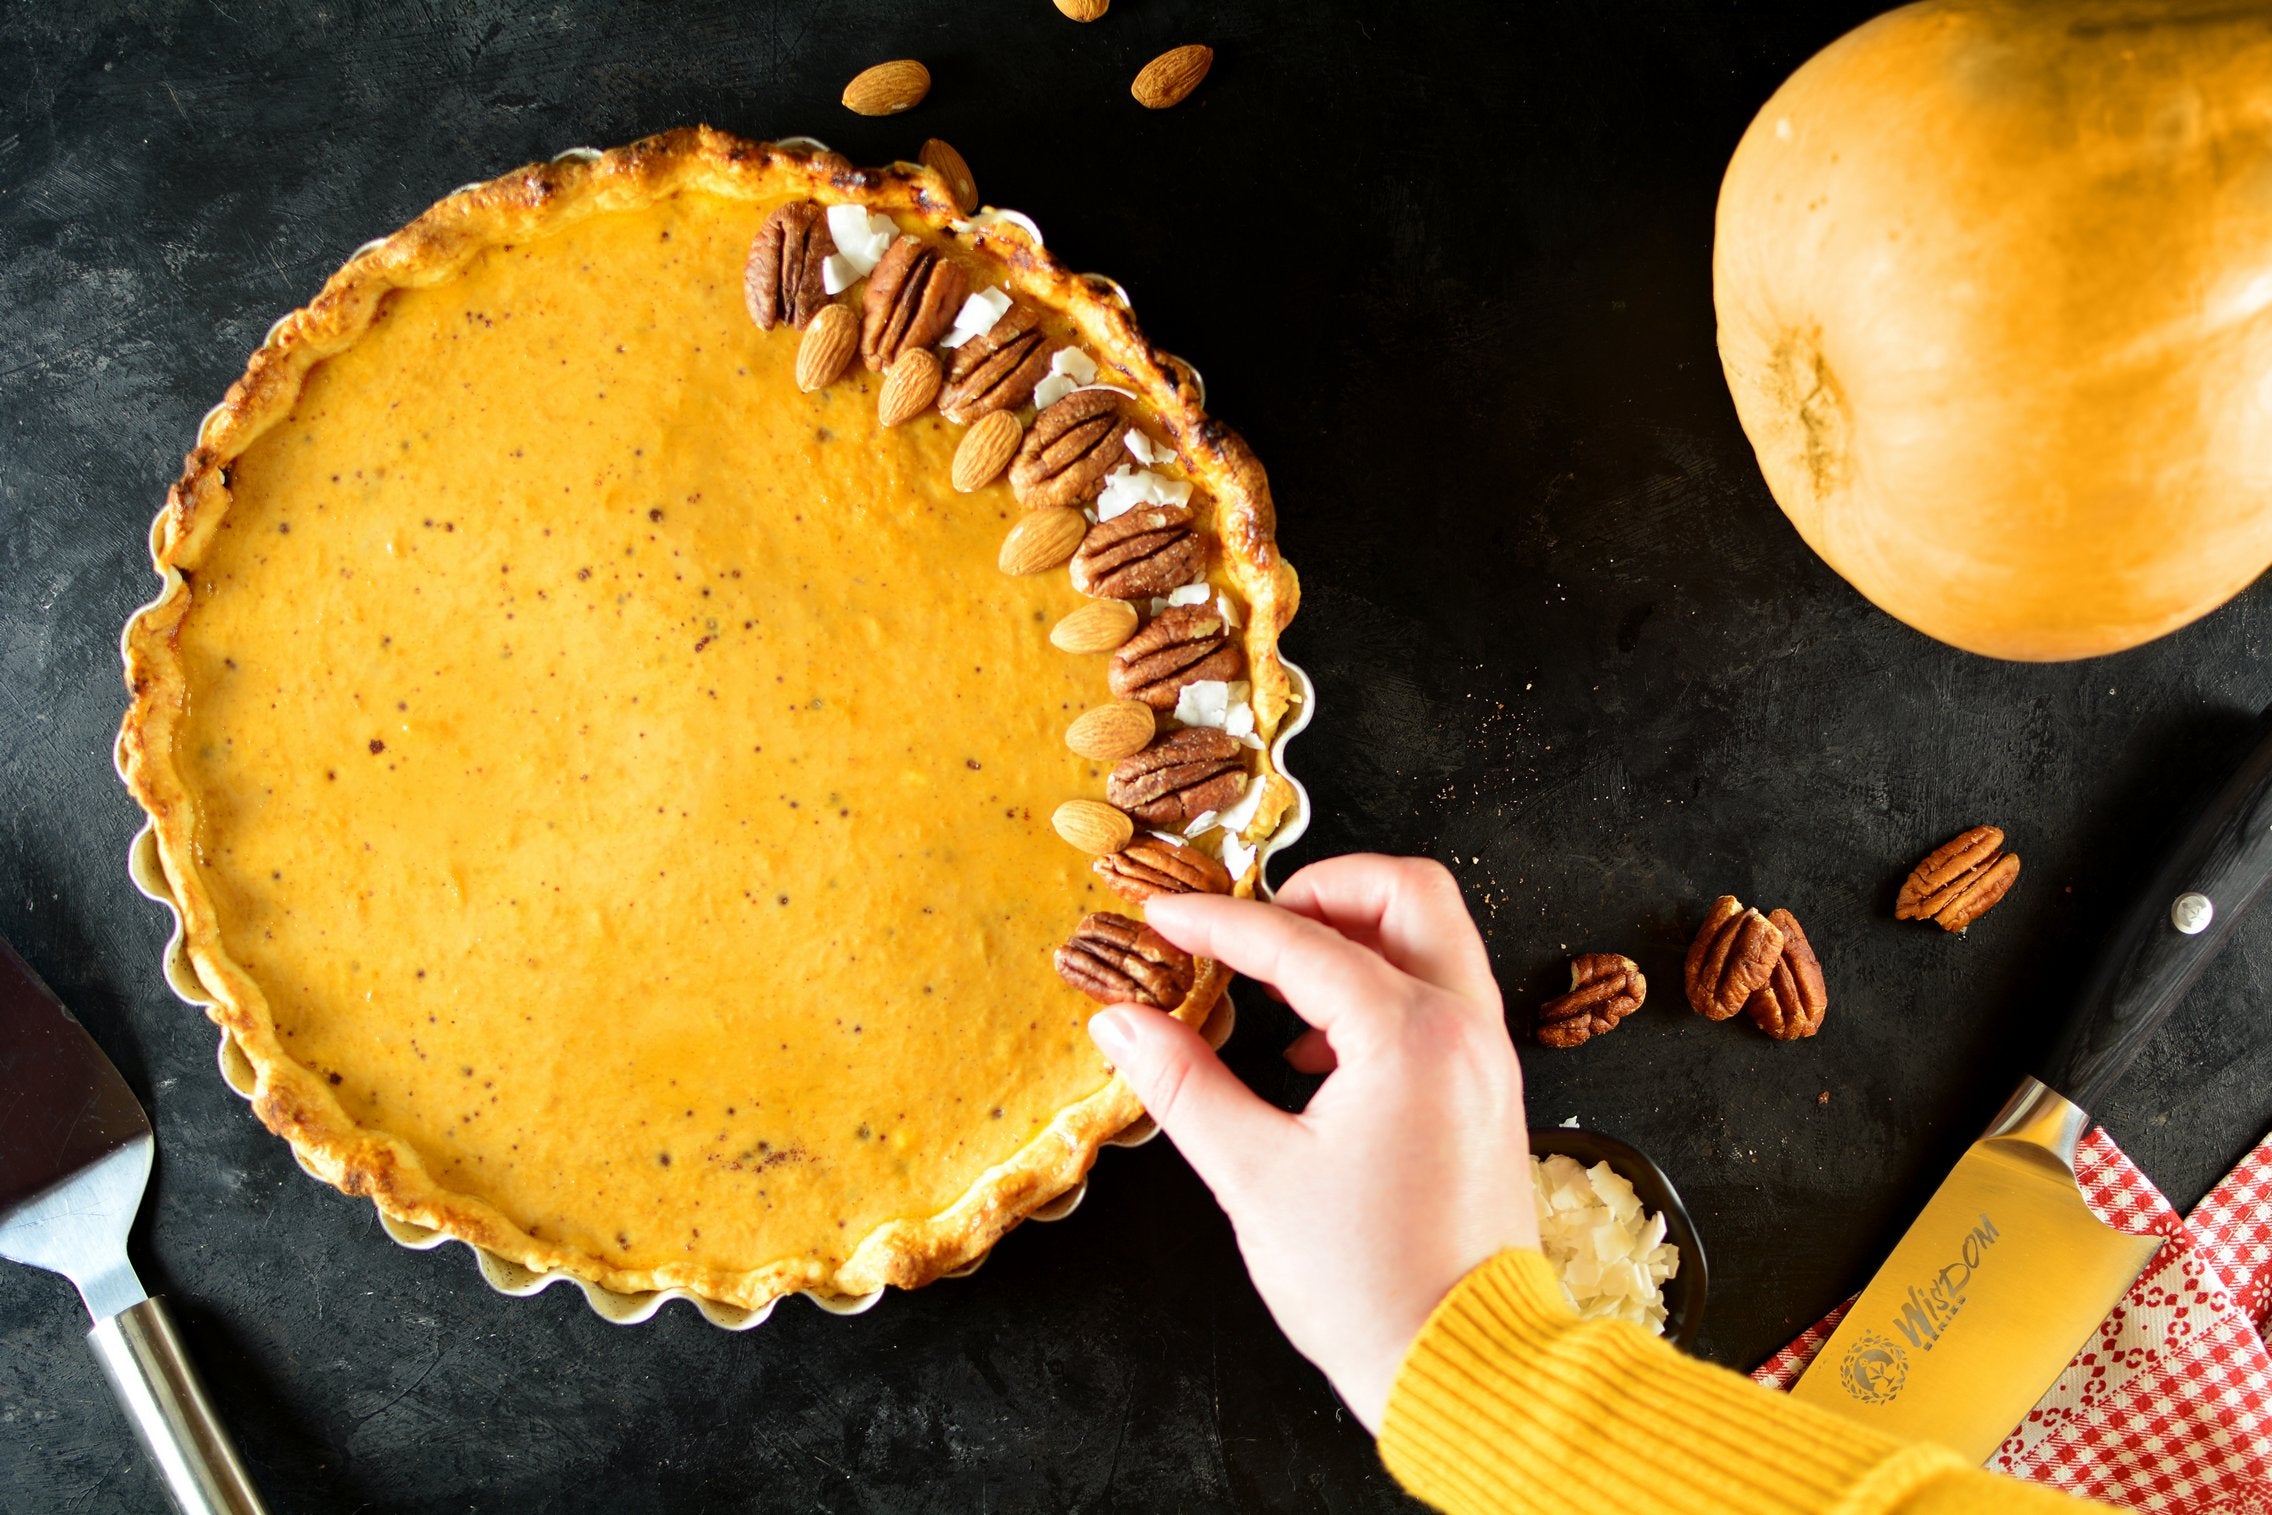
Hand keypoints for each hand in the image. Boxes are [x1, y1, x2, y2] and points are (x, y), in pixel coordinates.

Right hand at [1086, 854, 1536, 1432]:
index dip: (1219, 923)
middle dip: (1323, 887)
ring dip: (1356, 935)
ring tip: (1279, 986)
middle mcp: (1464, 1029)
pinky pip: (1443, 995)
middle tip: (1251, 924)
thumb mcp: (1254, 1176)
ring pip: (1434, 938)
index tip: (1163, 917)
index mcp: (1409, 1037)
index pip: (1299, 941)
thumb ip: (1184, 1084)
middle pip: (1407, 892)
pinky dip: (1383, 987)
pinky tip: (1318, 1050)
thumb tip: (1121, 1023)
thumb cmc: (1368, 1284)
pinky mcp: (1488, 1092)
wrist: (1466, 1363)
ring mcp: (1487, 1058)